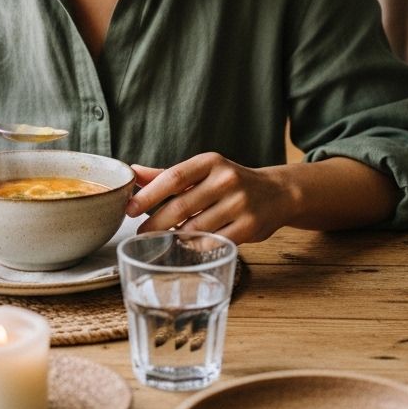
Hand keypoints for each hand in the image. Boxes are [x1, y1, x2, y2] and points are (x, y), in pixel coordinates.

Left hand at [125, 152, 294, 244]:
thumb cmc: (231, 182)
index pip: (174, 176)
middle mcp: (226, 179)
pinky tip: (186, 246)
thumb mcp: (203, 171)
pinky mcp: (249, 227)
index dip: (150, 194)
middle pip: (182, 205)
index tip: (130, 208)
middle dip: (156, 222)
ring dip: (174, 236)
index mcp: (211, 162)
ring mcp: (239, 204)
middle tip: (140, 233)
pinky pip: (213, 242)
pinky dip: (196, 246)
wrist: (277, 193)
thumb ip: (168, 174)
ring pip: (196, 227)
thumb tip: (133, 172)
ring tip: (160, 240)